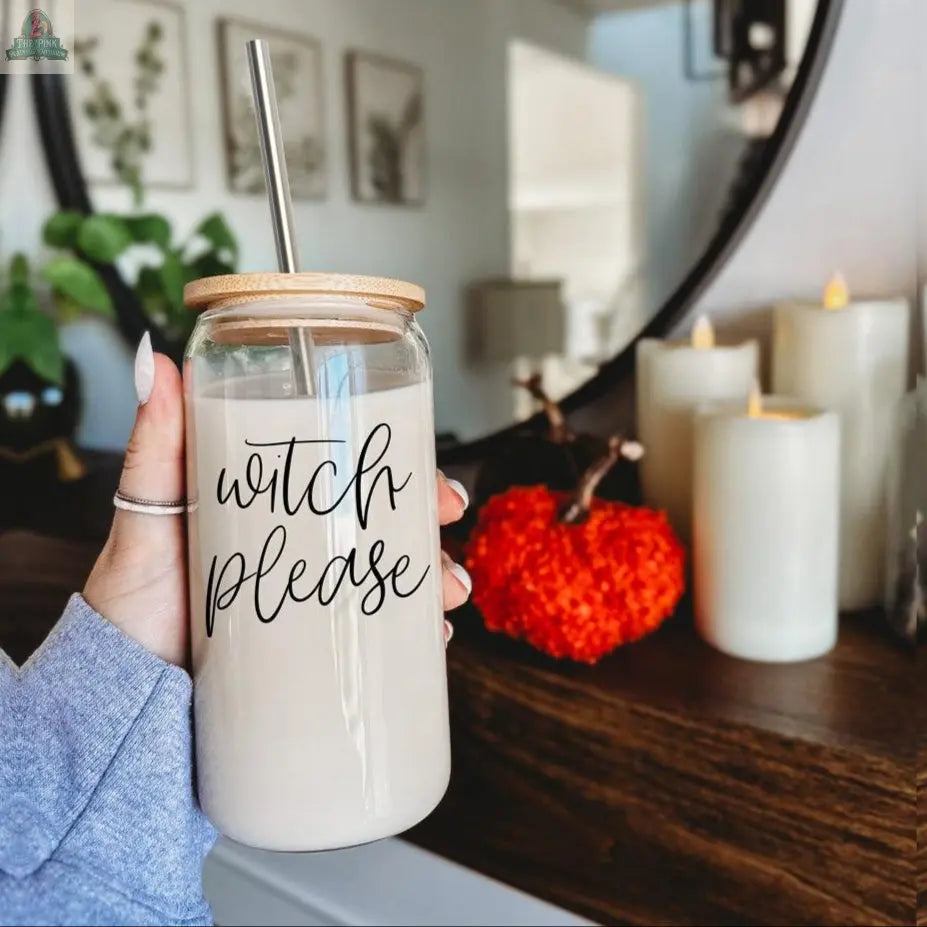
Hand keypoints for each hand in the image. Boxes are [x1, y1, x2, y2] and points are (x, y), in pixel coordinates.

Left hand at [83, 334, 471, 666]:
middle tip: (449, 540)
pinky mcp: (310, 650)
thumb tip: (157, 360)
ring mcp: (308, 599)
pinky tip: (431, 638)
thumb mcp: (147, 511)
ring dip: (434, 582)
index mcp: (274, 506)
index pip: (353, 477)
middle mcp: (299, 547)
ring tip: (447, 599)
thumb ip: (155, 444)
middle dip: (432, 531)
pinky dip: (411, 633)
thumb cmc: (130, 598)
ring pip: (389, 579)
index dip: (405, 476)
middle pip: (384, 527)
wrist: (120, 691)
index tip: (436, 485)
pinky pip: (374, 635)